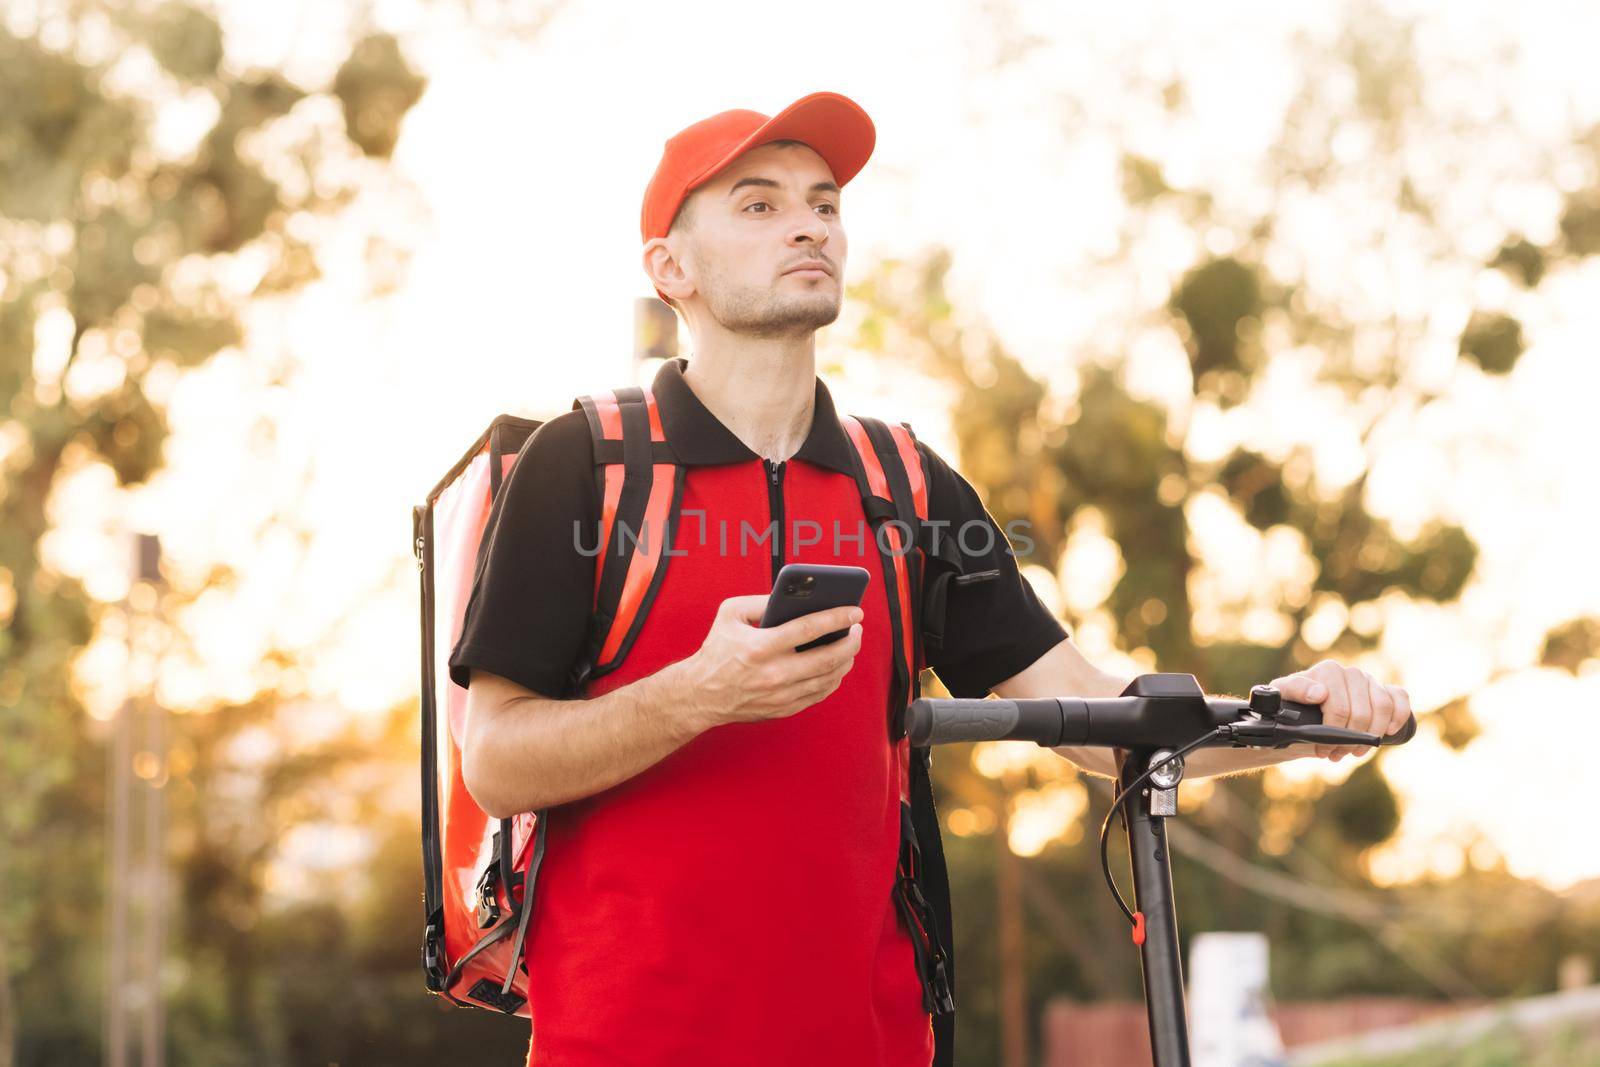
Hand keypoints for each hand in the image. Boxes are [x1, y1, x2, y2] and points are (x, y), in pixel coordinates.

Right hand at [678, 594, 864, 730]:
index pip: (809, 629)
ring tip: (850, 644)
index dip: (837, 618)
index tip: (855, 610)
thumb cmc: (716, 649)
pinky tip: (837, 665)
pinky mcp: (784, 709)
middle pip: (828, 657)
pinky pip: (819, 694)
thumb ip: (762, 600)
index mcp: (761, 646)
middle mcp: (774, 673)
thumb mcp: (730, 614)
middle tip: (858, 629)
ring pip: (828, 678)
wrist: (700, 695)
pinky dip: (833, 679)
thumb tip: (796, 595)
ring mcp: (781, 695)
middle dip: (851, 641)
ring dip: (846, 660)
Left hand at [1267, 661, 1411, 762]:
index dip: (1333, 734)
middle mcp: (1351, 673)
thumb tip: (1319, 693)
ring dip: (1371, 736)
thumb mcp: (1284, 698)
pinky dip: (1398, 716)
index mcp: (1328, 671)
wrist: (1304, 712)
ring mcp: (1370, 680)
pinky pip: (1399, 698)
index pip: (1340, 707)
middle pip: (1361, 713)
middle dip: (1349, 741)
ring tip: (1355, 752)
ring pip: (1382, 708)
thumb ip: (1294, 690)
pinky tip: (1389, 732)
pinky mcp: (1385, 689)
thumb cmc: (1293, 704)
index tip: (1322, 749)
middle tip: (1335, 755)